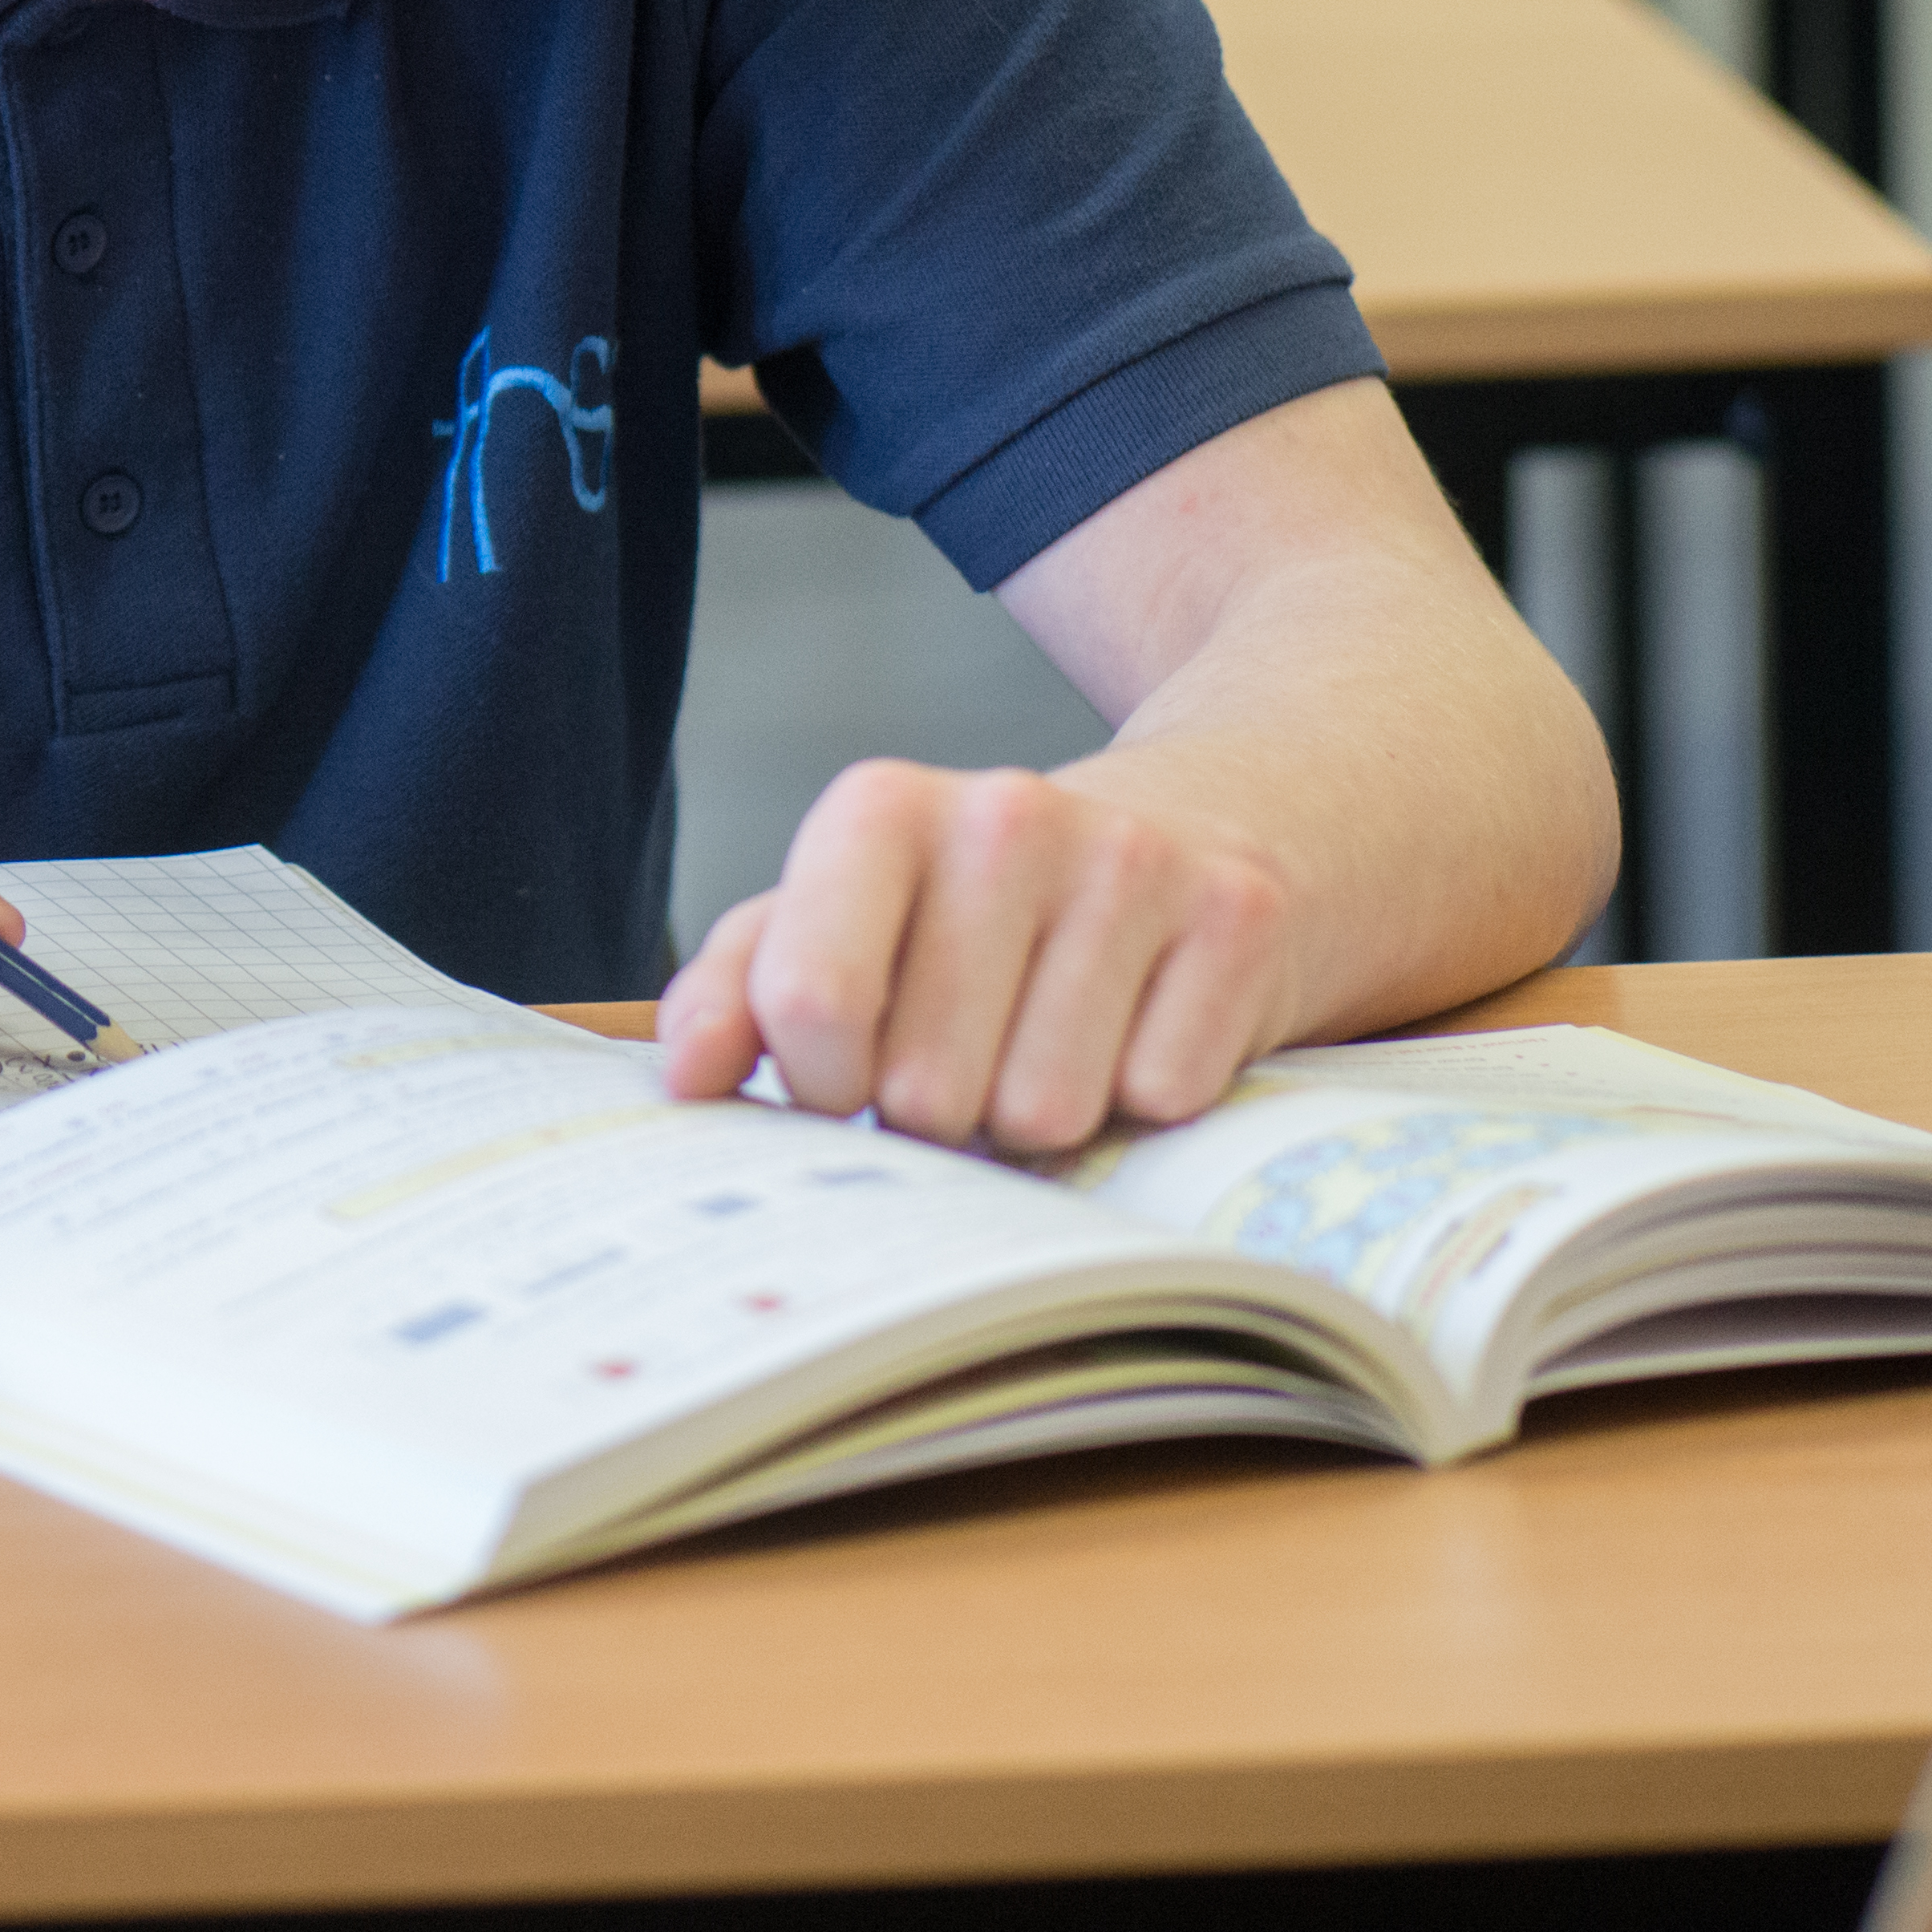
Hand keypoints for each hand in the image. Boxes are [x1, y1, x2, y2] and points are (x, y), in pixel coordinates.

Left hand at [655, 759, 1308, 1155]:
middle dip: (940, 1113)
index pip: (809, 1005)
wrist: (1188, 829)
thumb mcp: (838, 922)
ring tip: (1047, 1047)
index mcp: (879, 811)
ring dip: (1037, 1120)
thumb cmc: (972, 911)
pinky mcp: (1240, 914)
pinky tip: (1137, 1033)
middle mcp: (1005, 814)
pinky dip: (1142, 1102)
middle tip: (969, 1060)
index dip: (822, 1086)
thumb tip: (691, 1076)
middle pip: (927, 1090)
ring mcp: (1132, 859)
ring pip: (1045, 1113)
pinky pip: (1158, 1099)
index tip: (848, 1079)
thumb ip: (738, 993)